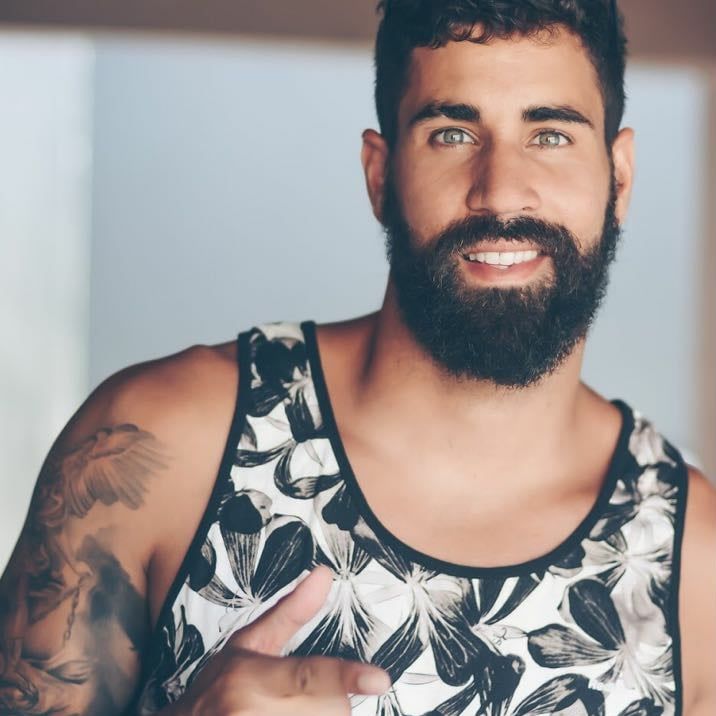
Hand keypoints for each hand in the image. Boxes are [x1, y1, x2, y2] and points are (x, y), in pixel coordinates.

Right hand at [162, 567, 390, 714]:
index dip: (345, 678)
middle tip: (301, 700)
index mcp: (251, 680)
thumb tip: (325, 573)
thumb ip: (290, 613)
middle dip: (332, 703)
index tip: (379, 680)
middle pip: (332, 710)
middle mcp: (254, 713)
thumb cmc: (218, 689)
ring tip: (292, 710)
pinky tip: (294, 715)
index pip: (307, 676)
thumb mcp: (248, 645)